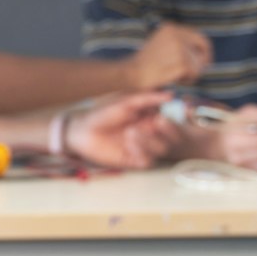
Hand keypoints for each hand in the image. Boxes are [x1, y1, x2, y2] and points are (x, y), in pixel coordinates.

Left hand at [63, 90, 180, 169]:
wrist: (83, 130)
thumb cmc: (103, 113)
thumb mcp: (126, 101)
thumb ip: (148, 98)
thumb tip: (170, 94)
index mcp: (150, 118)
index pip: (171, 122)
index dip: (173, 120)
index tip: (167, 114)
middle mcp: (150, 134)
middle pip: (171, 138)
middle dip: (168, 132)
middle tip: (157, 123)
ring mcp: (143, 148)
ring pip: (161, 149)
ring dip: (150, 140)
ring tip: (131, 131)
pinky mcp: (134, 160)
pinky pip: (147, 160)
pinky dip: (142, 151)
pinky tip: (128, 142)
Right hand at [125, 23, 210, 91]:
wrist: (131, 74)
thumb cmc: (146, 65)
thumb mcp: (161, 44)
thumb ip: (179, 43)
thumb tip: (202, 51)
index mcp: (170, 28)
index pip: (198, 37)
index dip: (204, 50)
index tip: (204, 62)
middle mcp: (176, 34)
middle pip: (202, 49)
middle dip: (201, 62)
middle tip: (195, 73)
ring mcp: (179, 48)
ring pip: (199, 63)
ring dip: (192, 73)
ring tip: (178, 77)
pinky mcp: (181, 63)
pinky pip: (194, 73)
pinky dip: (188, 79)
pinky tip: (177, 81)